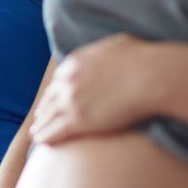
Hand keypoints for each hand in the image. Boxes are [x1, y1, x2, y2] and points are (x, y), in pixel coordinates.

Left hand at [30, 34, 158, 144]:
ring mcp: (71, 100)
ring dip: (41, 126)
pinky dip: (46, 137)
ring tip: (36, 134)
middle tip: (39, 118)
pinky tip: (41, 142)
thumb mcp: (118, 45)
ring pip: (48, 116)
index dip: (54, 92)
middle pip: (50, 98)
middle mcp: (68, 81)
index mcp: (75, 62)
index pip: (58, 80)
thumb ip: (104, 52)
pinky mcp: (79, 119)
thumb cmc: (144, 59)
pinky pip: (55, 130)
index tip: (52, 100)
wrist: (152, 76)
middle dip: (44, 109)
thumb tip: (111, 51)